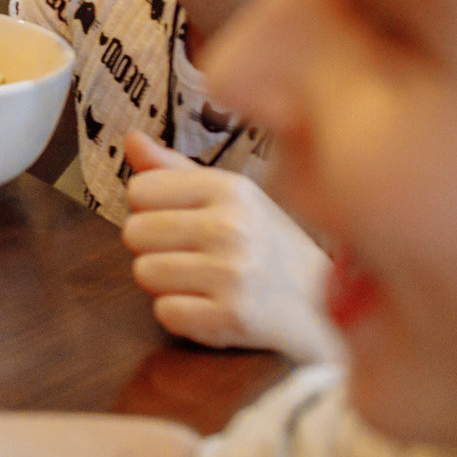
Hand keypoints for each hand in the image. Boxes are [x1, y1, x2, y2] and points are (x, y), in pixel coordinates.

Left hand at [122, 133, 340, 361]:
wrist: (325, 311)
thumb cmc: (267, 247)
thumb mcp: (232, 197)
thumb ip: (174, 169)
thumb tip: (131, 138)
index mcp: (232, 189)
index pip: (139, 190)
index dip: (153, 210)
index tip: (185, 222)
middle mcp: (234, 226)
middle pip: (134, 232)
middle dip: (155, 247)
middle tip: (196, 257)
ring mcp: (235, 274)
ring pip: (144, 272)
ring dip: (166, 283)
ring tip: (206, 282)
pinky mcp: (234, 317)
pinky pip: (164, 312)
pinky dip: (182, 315)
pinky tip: (213, 308)